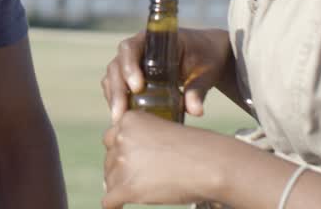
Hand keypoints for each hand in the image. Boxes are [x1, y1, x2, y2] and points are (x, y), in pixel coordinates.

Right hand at [101, 27, 232, 122]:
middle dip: (117, 89)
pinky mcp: (133, 78)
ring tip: (119, 119)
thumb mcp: (206, 72)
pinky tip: (123, 118)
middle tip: (121, 113)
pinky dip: (117, 101)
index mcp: (153, 39)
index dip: (129, 66)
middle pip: (116, 65)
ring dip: (113, 98)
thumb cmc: (206, 58)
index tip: (137, 88)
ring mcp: (133, 64)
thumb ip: (198, 89)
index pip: (130, 48)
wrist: (207, 56)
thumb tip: (196, 111)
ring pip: (113, 78)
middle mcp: (138, 49)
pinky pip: (117, 88)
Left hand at [101, 111, 217, 207]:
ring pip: (109, 181)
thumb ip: (138, 141)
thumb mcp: (162, 131)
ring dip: (122, 188)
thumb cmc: (195, 149)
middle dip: (122, 170)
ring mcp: (122, 163)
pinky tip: (120, 208)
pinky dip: (114, 207)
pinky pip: (109, 202)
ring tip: (145, 191)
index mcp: (129, 120)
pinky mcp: (126, 188)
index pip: (111, 139)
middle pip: (109, 160)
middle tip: (143, 178)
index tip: (137, 162)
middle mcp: (120, 138)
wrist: (212, 165)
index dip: (123, 152)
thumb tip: (116, 167)